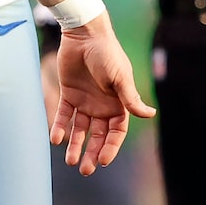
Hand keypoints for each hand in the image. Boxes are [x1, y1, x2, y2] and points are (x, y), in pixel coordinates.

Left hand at [49, 18, 153, 174]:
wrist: (84, 34)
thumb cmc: (106, 54)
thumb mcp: (120, 77)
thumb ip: (130, 98)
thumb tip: (150, 115)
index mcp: (118, 104)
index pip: (116, 132)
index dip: (110, 147)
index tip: (103, 161)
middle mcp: (102, 106)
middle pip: (97, 135)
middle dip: (92, 152)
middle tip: (85, 170)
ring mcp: (85, 101)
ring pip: (80, 129)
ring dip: (75, 145)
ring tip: (70, 161)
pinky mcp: (68, 94)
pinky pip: (63, 115)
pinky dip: (59, 126)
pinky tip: (55, 139)